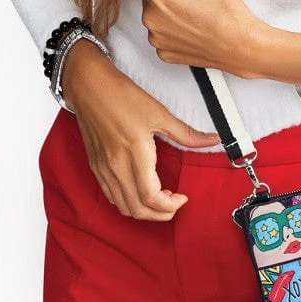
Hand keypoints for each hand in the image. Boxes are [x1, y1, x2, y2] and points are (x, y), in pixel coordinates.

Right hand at [61, 40, 220, 219]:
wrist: (89, 86)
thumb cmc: (122, 96)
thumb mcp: (159, 112)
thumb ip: (186, 133)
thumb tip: (211, 140)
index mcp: (134, 153)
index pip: (151, 197)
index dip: (169, 206)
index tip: (182, 198)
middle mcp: (116, 166)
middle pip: (137, 209)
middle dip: (159, 214)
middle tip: (174, 203)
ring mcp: (103, 168)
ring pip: (123, 206)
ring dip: (143, 210)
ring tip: (160, 197)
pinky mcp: (95, 166)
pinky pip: (111, 196)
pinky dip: (127, 201)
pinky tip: (139, 189)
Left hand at [120, 0, 264, 78]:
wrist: (241, 47)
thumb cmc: (229, 12)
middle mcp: (152, 18)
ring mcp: (156, 38)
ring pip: (152, 18)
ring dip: (165, 14)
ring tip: (192, 16)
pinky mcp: (164, 53)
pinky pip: (160, 36)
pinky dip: (171, 32)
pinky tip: (192, 31)